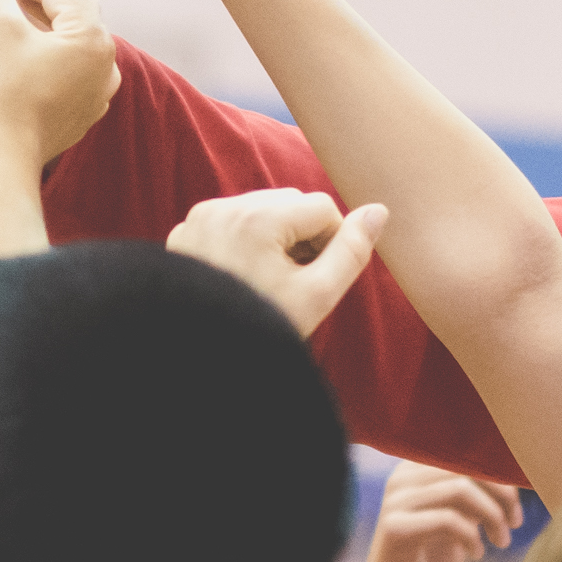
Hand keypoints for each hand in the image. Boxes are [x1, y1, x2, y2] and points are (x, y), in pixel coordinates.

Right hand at [0, 0, 119, 165]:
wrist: (0, 161)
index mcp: (93, 37)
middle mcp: (106, 62)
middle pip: (70, 9)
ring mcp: (97, 91)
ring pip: (69, 39)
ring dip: (39, 21)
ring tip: (5, 14)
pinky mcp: (81, 112)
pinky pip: (67, 68)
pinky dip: (44, 52)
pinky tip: (18, 52)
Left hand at [166, 189, 386, 337]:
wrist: (198, 358)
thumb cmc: (261, 330)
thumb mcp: (317, 295)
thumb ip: (352, 251)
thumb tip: (378, 211)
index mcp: (258, 218)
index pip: (322, 208)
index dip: (331, 242)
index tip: (316, 277)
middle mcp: (225, 209)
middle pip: (289, 203)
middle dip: (301, 236)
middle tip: (293, 280)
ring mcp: (199, 219)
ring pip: (259, 209)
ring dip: (273, 236)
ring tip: (267, 279)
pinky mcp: (183, 233)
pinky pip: (228, 221)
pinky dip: (242, 239)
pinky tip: (240, 276)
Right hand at [346, 462, 522, 561]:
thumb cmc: (429, 561)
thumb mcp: (459, 519)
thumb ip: (477, 493)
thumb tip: (519, 471)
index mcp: (415, 469)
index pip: (466, 451)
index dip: (500, 470)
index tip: (519, 499)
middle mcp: (401, 478)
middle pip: (466, 466)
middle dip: (502, 494)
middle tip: (515, 522)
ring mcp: (395, 502)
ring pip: (460, 490)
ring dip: (492, 516)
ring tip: (501, 540)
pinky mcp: (396, 529)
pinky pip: (449, 521)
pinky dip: (472, 538)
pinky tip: (476, 553)